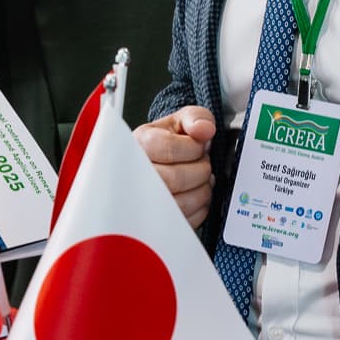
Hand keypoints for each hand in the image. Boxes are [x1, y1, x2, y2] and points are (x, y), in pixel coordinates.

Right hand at [136, 106, 217, 228]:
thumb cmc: (165, 144)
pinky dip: (199, 209)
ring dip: (201, 191)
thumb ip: (195, 117)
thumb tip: (205, 129)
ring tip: (199, 180)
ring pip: (180, 204)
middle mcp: (134, 174)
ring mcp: (142, 201)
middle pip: (174, 179)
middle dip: (200, 170)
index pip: (167, 148)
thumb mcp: (178, 122)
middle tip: (202, 164)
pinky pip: (184, 221)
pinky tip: (193, 195)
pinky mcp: (156, 221)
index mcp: (138, 144)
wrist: (157, 163)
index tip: (198, 146)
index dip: (193, 148)